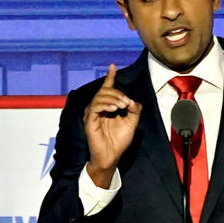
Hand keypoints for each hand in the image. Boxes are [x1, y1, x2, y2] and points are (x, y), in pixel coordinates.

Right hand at [83, 64, 141, 187]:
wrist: (111, 156)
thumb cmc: (118, 141)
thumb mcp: (132, 123)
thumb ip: (134, 111)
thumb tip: (133, 101)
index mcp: (106, 108)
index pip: (107, 89)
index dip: (110, 77)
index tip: (112, 66)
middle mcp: (97, 109)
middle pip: (105, 91)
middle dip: (118, 93)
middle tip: (127, 103)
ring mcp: (92, 114)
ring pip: (100, 97)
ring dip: (113, 98)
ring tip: (122, 106)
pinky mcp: (89, 120)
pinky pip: (95, 106)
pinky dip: (105, 105)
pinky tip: (114, 109)